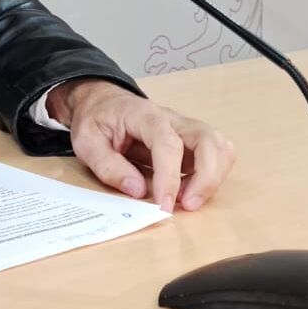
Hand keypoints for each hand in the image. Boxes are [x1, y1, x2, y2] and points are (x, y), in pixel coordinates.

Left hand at [47, 79, 234, 211]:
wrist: (103, 103)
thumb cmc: (96, 120)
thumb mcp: (87, 142)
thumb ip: (109, 166)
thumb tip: (138, 190)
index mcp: (145, 115)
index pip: (168, 144)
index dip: (170, 177)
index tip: (164, 205)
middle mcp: (173, 120)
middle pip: (209, 140)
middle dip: (207, 177)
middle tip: (187, 206)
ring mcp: (186, 130)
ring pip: (220, 147)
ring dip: (212, 178)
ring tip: (187, 201)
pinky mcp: (191, 144)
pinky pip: (215, 158)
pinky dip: (210, 178)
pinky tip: (186, 192)